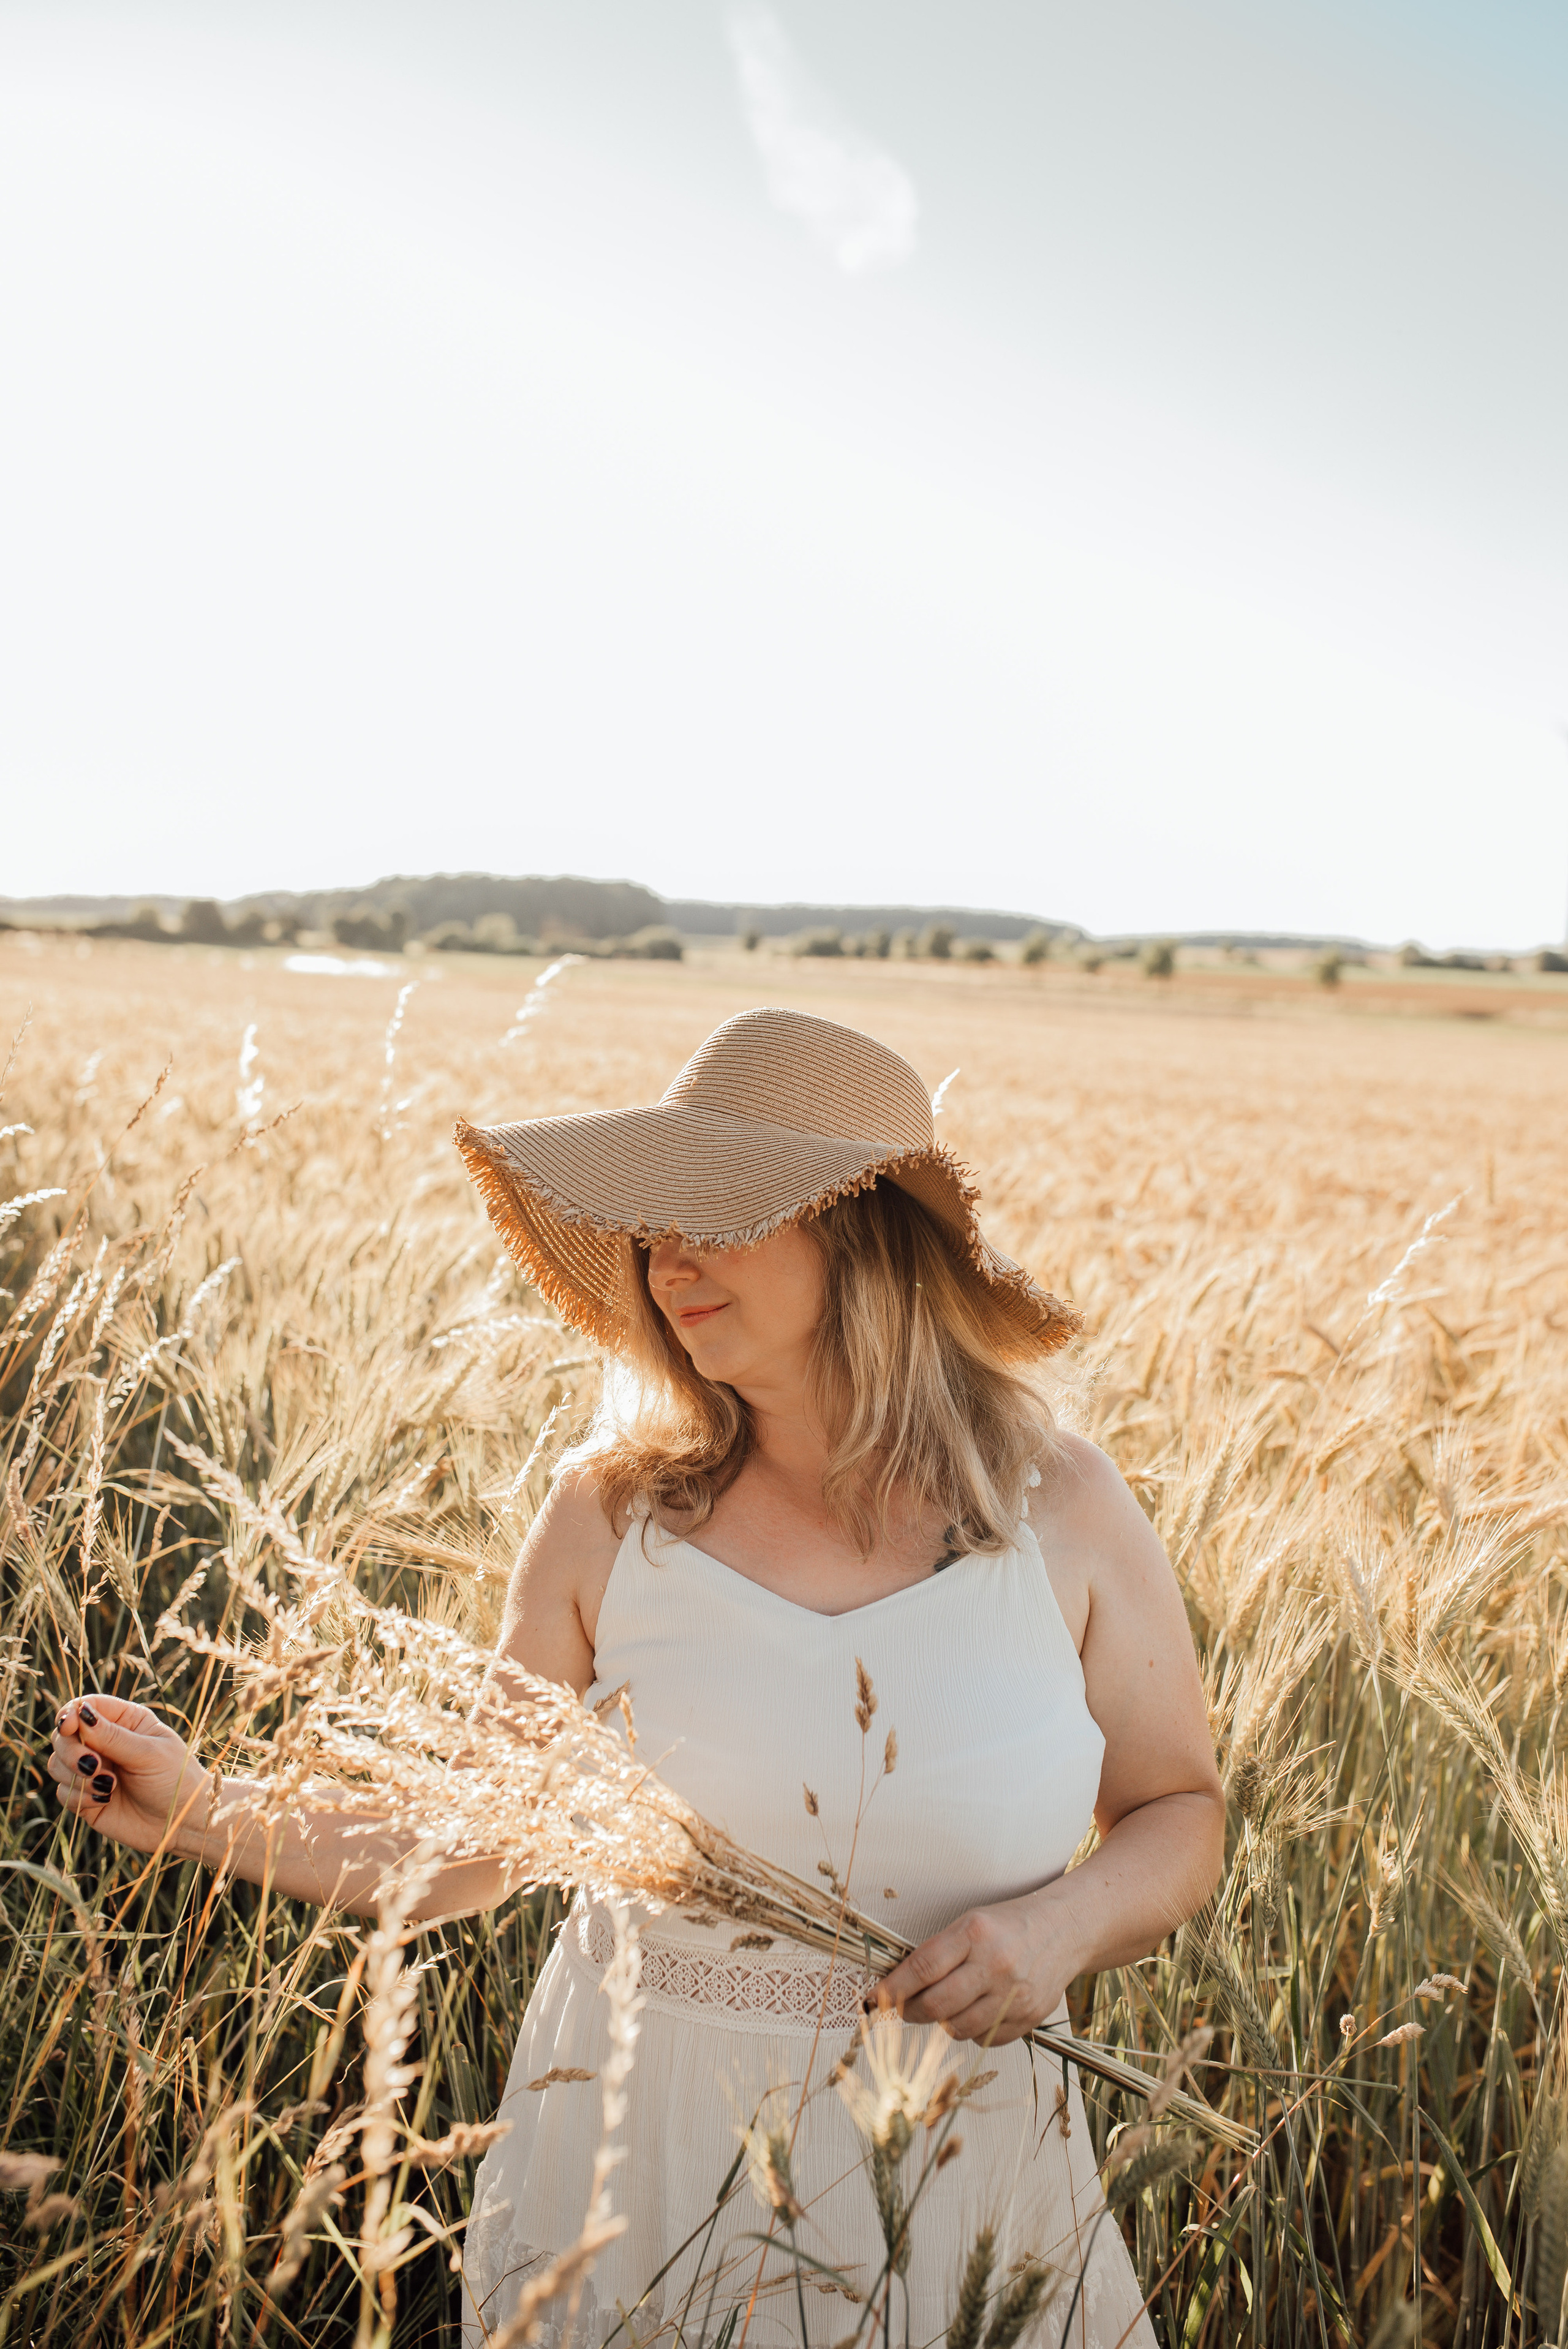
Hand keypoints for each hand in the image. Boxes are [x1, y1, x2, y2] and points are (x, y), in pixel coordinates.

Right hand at [49, 1694, 211, 1855]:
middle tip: (93, 1766)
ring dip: (75, 1775)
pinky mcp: (86, 1797)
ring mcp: (93, 1770)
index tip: (69, 1727)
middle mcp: (105, 1742)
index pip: (86, 1706)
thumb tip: (81, 1714)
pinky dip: (79, 1796)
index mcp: (125, 1721)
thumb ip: (113, 1737)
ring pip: (58, 1764)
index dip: (70, 1713)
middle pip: (64, 1736)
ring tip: (107, 1785)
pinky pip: (63, 1793)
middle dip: (71, 1751)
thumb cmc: (175, 1779)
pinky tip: (104, 1800)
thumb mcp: (149, 1753)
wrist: (182, 1821)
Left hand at [873, 1892, 1079, 2046]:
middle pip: (937, 2005)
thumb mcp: (971, 1923)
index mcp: (975, 1933)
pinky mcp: (1029, 2018)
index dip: (893, 1988)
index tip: (873, 1998)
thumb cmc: (1010, 1924)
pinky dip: (971, 2031)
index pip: (922, 1968)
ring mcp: (1014, 1995)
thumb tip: (898, 1985)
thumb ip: (939, 1953)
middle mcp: (995, 1965)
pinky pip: (984, 2039)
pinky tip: (975, 2011)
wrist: (1065, 1930)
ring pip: (958, 2028)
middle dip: (909, 2011)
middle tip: (900, 2009)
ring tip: (943, 2006)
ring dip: (941, 2022)